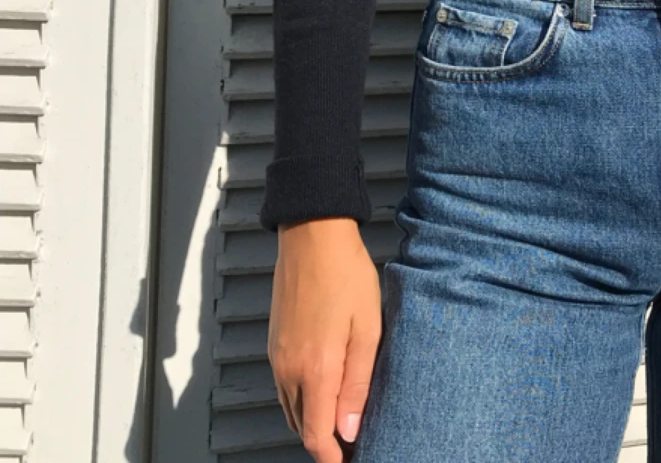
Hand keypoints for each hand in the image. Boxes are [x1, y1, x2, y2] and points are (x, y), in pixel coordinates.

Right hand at [268, 218, 381, 462]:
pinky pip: (284, 386)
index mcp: (315, 370)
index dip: (331, 457)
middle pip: (300, 426)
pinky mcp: (275, 343)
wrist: (312, 237)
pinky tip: (323, 389)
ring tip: (340, 420)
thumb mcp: (367, 329)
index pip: (315, 435)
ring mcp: (278, 356)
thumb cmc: (346, 276)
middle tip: (351, 442)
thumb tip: (349, 431)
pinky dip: (301, 399)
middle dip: (324, 440)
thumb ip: (358, 383)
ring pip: (290, 408)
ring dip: (312, 420)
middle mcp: (289, 370)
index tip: (348, 461)